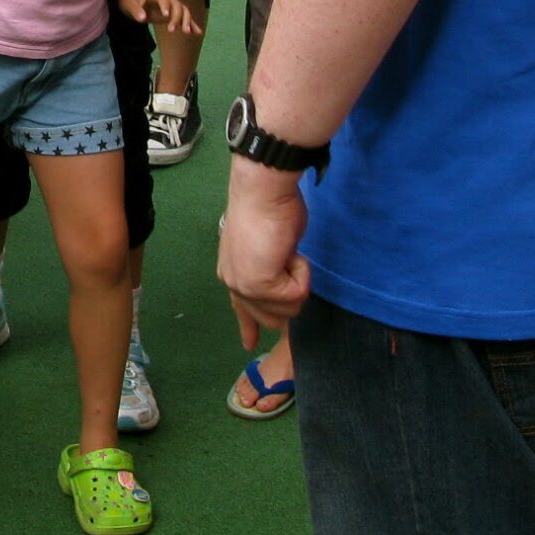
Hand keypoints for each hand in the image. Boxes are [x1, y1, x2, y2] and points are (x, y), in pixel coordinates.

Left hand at [118, 0, 202, 35]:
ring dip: (186, 21)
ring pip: (184, 10)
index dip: (165, 6)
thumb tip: (143, 18)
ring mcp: (172, 4)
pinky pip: (184, 17)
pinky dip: (191, 24)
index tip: (165, 16)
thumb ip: (135, 10)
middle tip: (171, 30)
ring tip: (187, 32)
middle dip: (177, 17)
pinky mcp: (173, 13)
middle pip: (177, 5)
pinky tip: (197, 32)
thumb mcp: (128, 4)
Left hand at [219, 166, 312, 348]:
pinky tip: (291, 252)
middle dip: (293, 294)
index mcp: (231, 272)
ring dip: (299, 279)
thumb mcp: (268, 246)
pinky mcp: (260, 285)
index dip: (250, 326)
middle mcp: (233, 283)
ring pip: (291, 308)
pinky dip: (303, 272)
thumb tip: (281, 285)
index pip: (241, 308)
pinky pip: (299, 293)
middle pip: (275, 318)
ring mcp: (245, 287)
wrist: (263, 191)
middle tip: (289, 261)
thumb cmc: (270, 208)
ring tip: (287, 252)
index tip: (250, 344)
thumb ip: (269, 269)